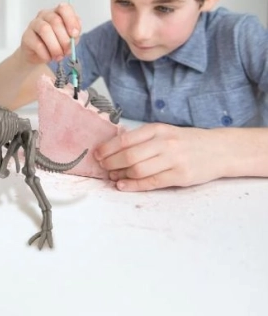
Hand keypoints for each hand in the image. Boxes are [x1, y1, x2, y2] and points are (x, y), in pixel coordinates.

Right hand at [20, 3, 81, 64]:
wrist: (41, 55)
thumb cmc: (57, 43)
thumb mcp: (70, 39)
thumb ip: (73, 36)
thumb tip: (73, 36)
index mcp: (58, 13)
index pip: (64, 8)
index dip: (71, 21)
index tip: (74, 34)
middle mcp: (45, 15)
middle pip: (55, 21)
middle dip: (64, 39)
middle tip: (67, 51)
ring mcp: (34, 24)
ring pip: (45, 30)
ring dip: (54, 46)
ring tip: (58, 56)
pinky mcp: (26, 36)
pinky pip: (37, 44)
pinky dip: (45, 54)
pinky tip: (48, 58)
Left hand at [94, 123, 226, 190]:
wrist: (218, 149)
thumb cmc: (187, 141)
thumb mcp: (165, 132)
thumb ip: (143, 138)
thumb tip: (114, 147)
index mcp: (158, 129)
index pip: (125, 139)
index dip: (108, 148)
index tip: (97, 154)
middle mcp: (165, 143)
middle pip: (129, 155)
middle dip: (111, 163)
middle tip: (102, 167)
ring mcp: (173, 160)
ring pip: (138, 169)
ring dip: (120, 175)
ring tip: (112, 177)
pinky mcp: (179, 176)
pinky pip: (151, 182)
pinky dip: (133, 186)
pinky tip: (123, 186)